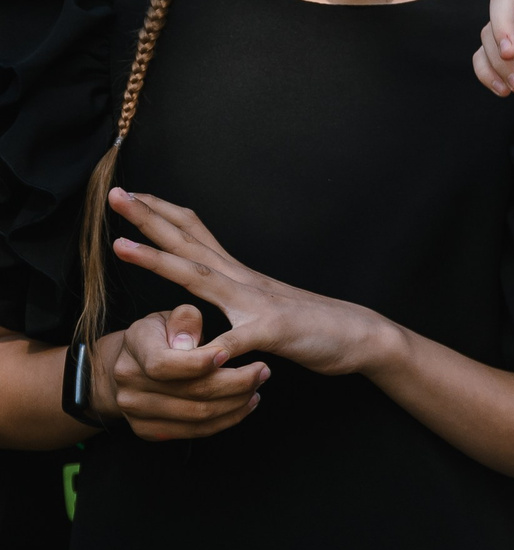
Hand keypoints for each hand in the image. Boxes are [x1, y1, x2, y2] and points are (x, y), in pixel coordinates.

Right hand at [96, 306, 268, 439]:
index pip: (163, 364)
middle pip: (192, 392)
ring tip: (257, 386)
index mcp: (134, 348)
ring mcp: (135, 411)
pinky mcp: (147, 430)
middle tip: (263, 371)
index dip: (199, 362)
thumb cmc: (160, 336)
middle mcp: (129, 382)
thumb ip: (184, 319)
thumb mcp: (170, 317)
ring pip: (199, 415)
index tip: (228, 354)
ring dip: (237, 403)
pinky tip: (244, 403)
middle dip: (237, 382)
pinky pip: (196, 431)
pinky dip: (227, 419)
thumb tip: (190, 341)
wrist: (129, 366)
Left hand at [108, 191, 394, 378]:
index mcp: (240, 275)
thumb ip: (236, 299)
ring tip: (122, 247)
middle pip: (189, 242)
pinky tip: (195, 355)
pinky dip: (216, 346)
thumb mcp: (265, 307)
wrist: (363, 335)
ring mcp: (258, 304)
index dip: (163, 213)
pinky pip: (240, 341)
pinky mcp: (276, 333)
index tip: (132, 195)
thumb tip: (210, 298)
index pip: (196, 233)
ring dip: (160, 261)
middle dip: (148, 219)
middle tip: (115, 194)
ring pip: (201, 278)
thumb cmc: (314, 325)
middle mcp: (244, 281)